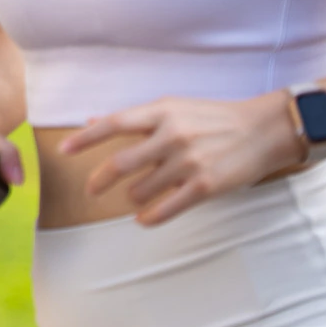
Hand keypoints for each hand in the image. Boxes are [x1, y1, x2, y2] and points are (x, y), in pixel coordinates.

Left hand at [60, 91, 304, 225]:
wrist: (262, 130)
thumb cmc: (212, 117)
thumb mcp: (173, 107)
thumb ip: (134, 119)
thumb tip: (92, 119)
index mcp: (161, 112)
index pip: (114, 124)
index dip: (85, 139)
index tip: (63, 150)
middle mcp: (172, 135)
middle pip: (121, 163)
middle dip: (100, 180)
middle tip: (91, 189)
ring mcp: (188, 162)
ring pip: (141, 190)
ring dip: (133, 197)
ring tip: (137, 195)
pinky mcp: (205, 186)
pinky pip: (167, 209)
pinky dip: (149, 217)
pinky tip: (142, 219)